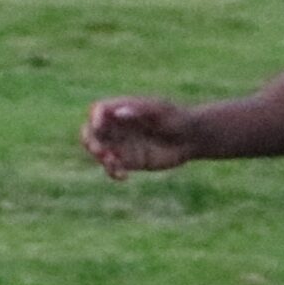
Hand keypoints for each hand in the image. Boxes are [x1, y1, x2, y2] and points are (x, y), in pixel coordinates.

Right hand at [81, 97, 197, 178]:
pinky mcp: (127, 160)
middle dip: (90, 142)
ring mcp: (121, 144)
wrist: (193, 138)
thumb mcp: (161, 111)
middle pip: (91, 132)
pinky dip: (112, 172)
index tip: (99, 127)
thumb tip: (118, 114)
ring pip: (98, 151)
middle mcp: (117, 126)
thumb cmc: (178, 118)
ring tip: (115, 164)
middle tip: (101, 152)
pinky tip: (123, 176)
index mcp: (122, 109)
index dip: (94, 118)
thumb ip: (140, 111)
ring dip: (101, 159)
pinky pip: (111, 167)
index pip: (98, 110)